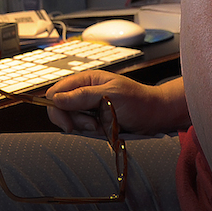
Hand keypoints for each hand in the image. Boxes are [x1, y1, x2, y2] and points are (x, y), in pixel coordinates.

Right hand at [41, 71, 186, 134]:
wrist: (155, 115)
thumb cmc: (137, 102)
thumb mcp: (110, 96)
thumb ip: (82, 96)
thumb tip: (56, 98)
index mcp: (86, 79)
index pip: (56, 92)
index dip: (57, 108)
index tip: (69, 124)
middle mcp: (84, 91)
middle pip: (61, 108)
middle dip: (73, 120)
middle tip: (91, 126)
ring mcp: (89, 105)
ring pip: (71, 119)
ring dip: (84, 127)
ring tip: (102, 126)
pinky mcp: (94, 118)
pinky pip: (82, 127)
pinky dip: (91, 131)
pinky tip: (103, 129)